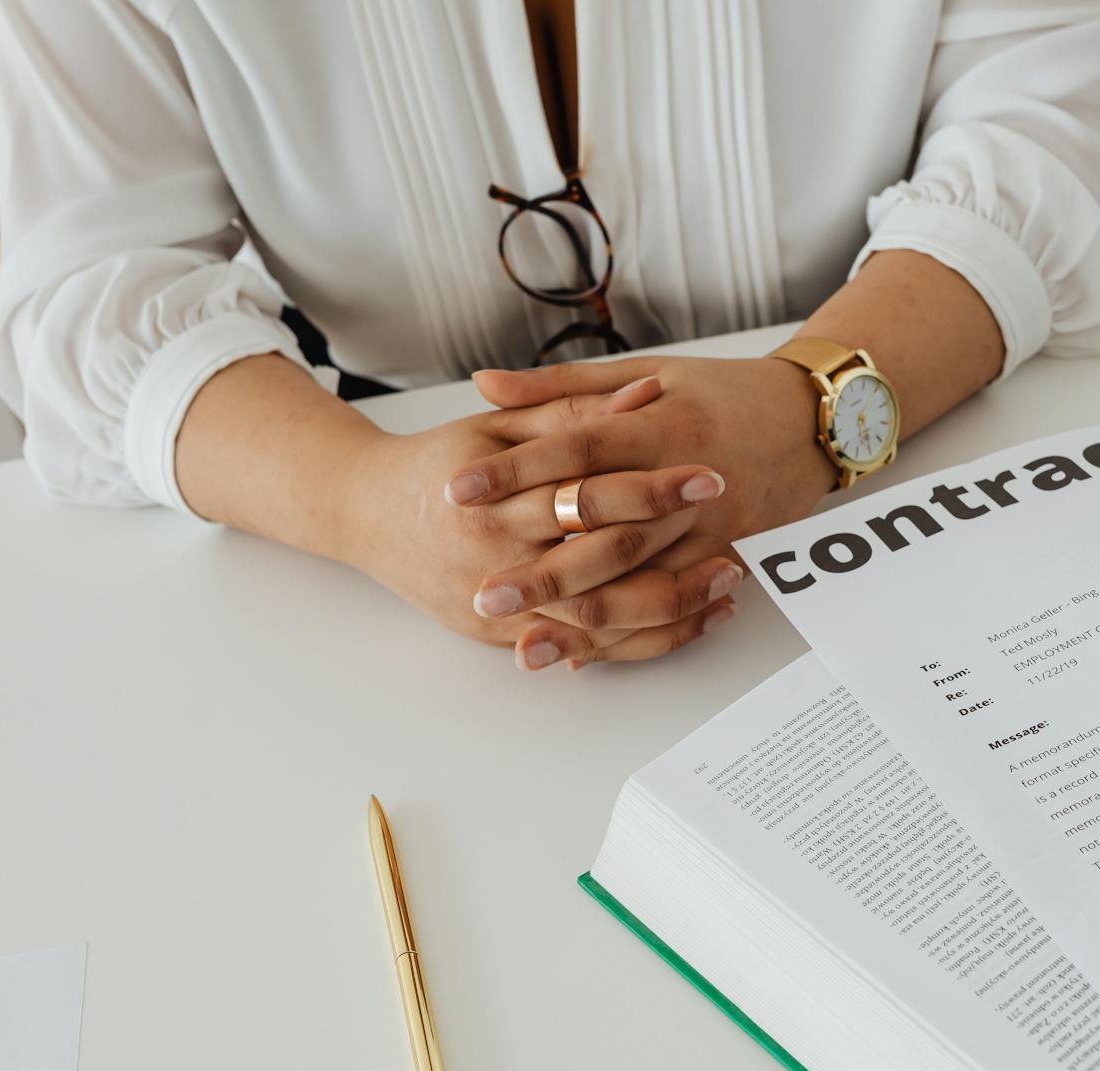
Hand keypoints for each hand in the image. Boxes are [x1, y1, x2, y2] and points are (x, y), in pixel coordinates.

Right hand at [336, 376, 742, 666]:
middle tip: (736, 537)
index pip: (591, 492)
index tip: (708, 474)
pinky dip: (642, 638)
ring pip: (602, 617)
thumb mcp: (498, 427)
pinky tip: (690, 619)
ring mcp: (504, 605)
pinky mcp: (506, 638)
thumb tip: (647, 393)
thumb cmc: (437, 463)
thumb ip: (573, 411)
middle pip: (603, 560)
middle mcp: (499, 557)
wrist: (364, 514)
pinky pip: (587, 647)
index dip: (654, 486)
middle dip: (676, 547)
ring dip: (672, 604)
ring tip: (728, 583)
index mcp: (497, 497)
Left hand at [448, 355, 837, 663]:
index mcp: (662, 426)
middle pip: (610, 537)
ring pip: (642, 588)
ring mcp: (713, 532)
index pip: (579, 450)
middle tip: (484, 595)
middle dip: (545, 573)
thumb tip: (484, 384)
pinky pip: (672, 609)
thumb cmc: (720, 393)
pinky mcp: (728, 562)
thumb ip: (561, 385)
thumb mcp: (645, 370)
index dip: (517, 472)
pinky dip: (627, 637)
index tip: (459, 491)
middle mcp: (688, 486)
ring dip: (583, 623)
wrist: (809, 422)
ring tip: (524, 644)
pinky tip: (580, 656)